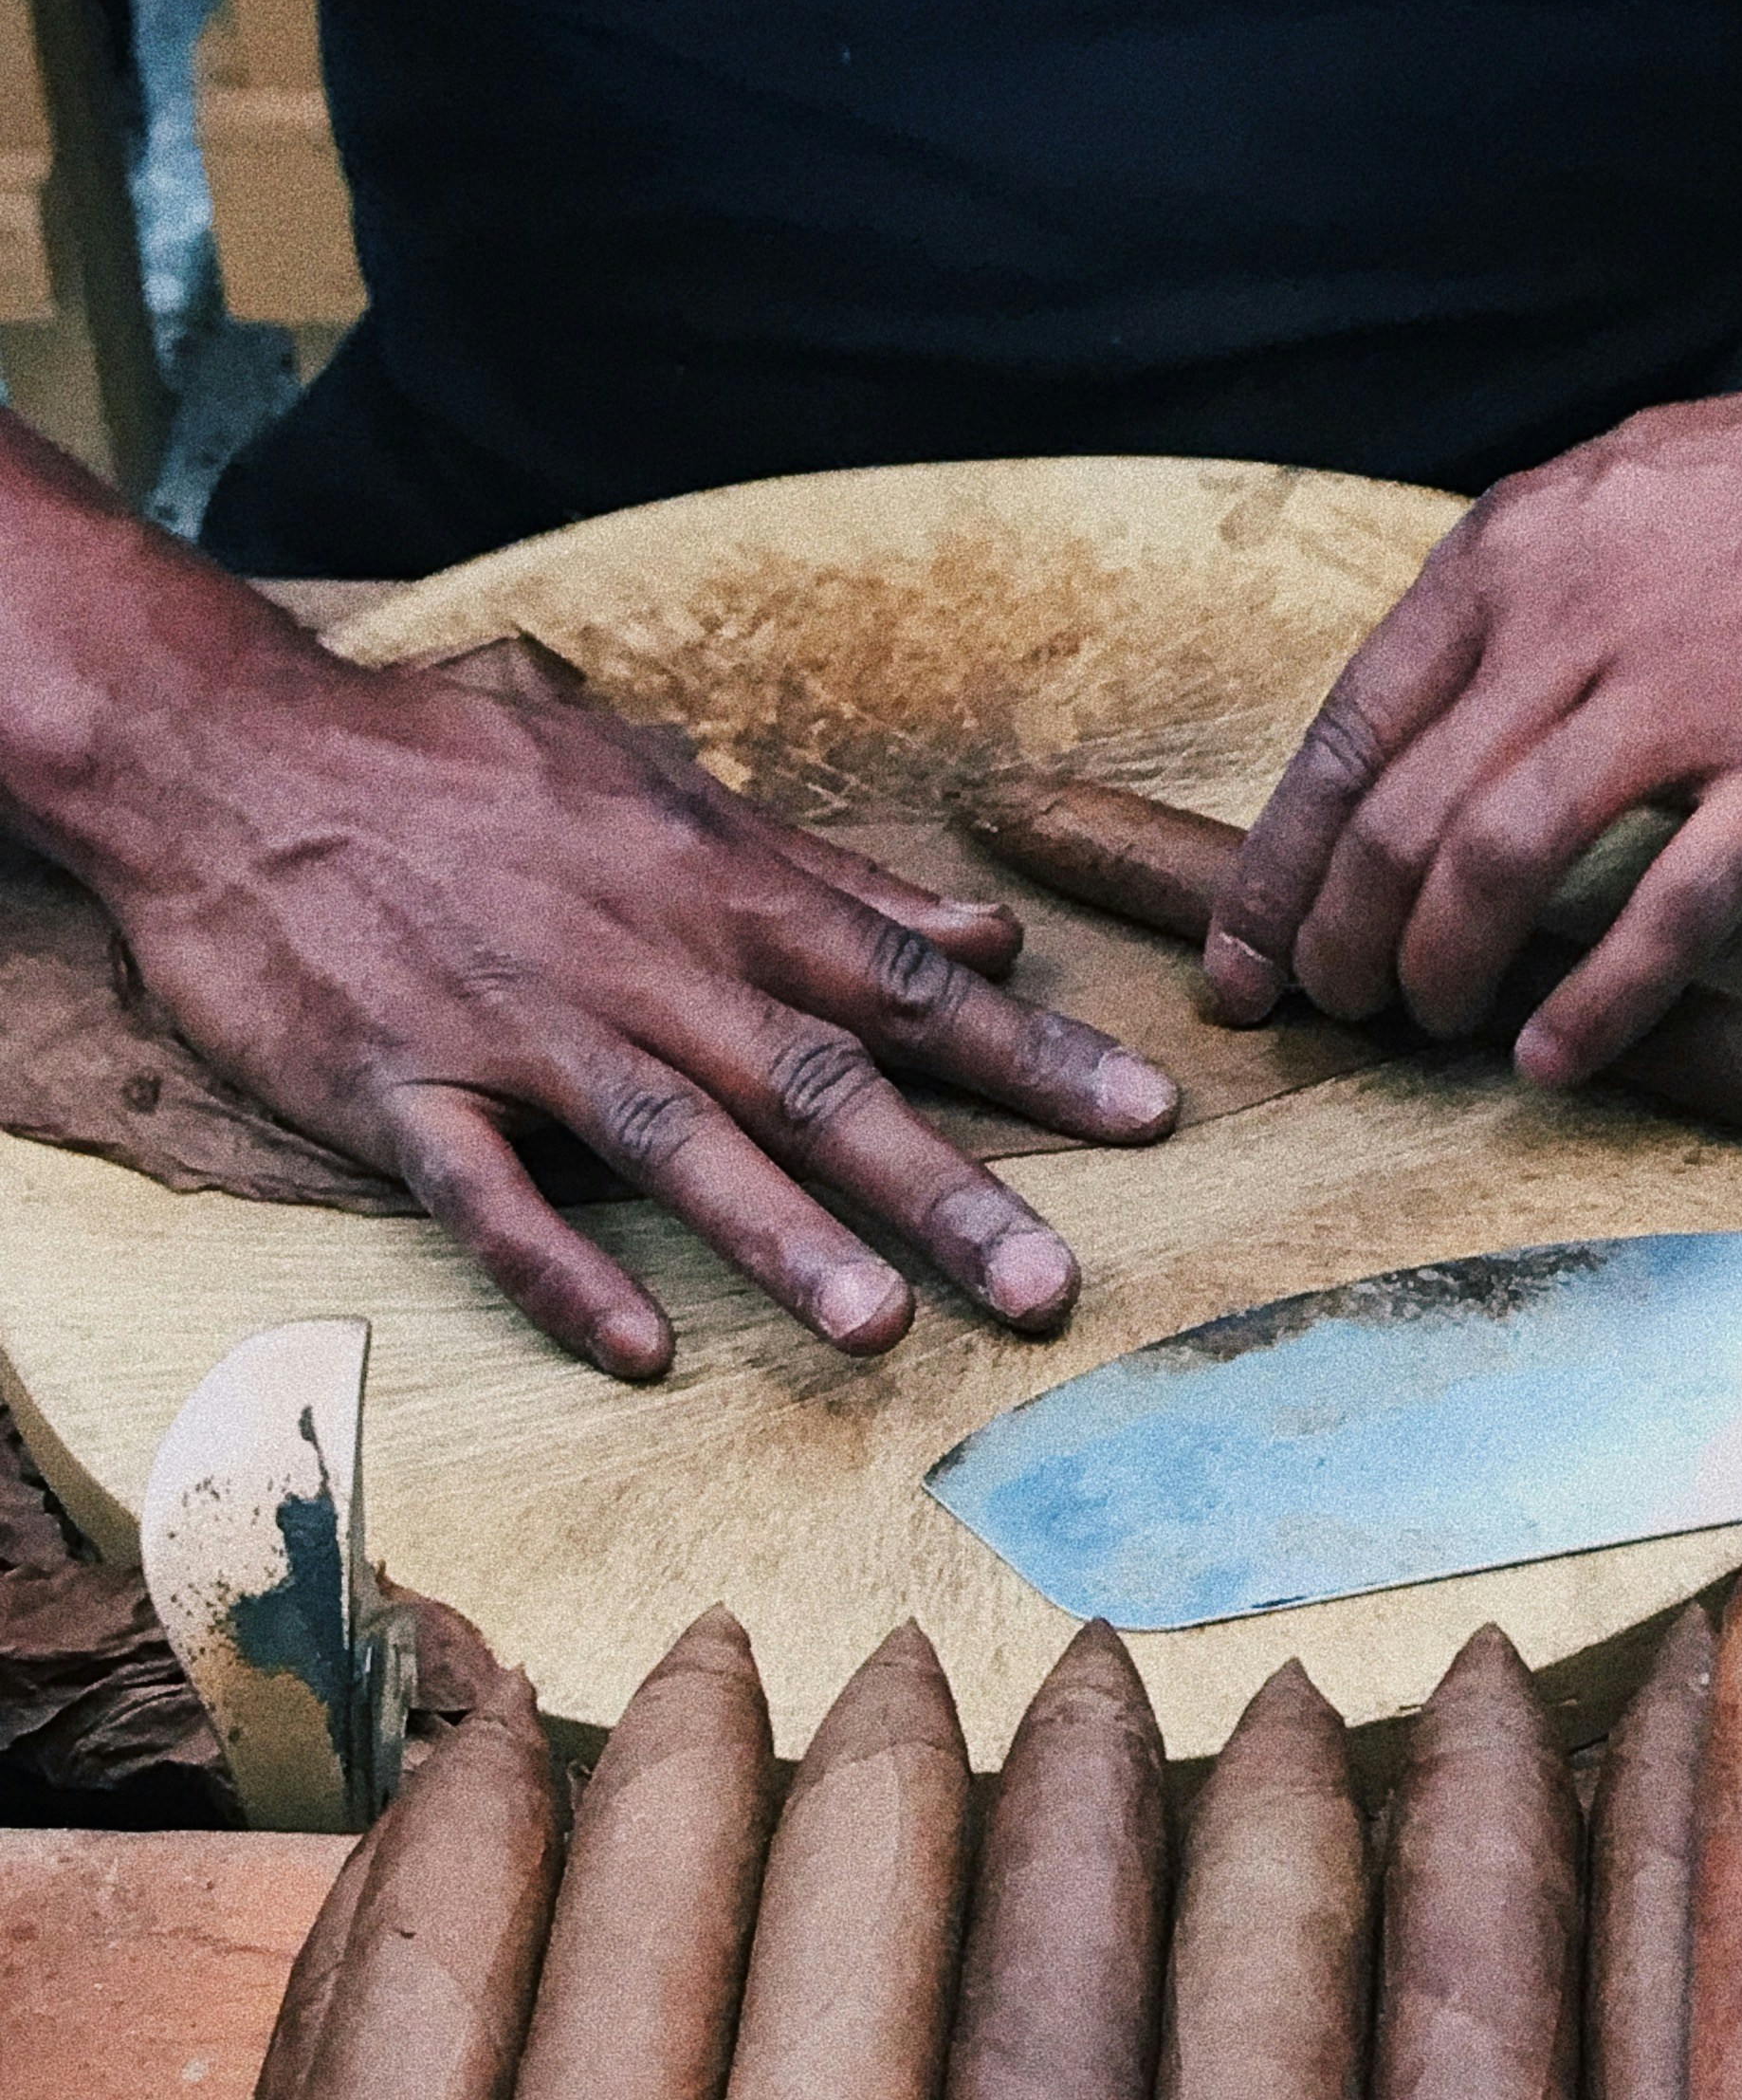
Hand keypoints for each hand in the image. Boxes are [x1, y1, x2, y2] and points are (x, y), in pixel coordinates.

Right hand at [0, 458, 1173, 1376]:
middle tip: (1053, 1285)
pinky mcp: (402, 1093)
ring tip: (879, 1329)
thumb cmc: (462, 769)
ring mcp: (518, 1034)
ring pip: (673, 1143)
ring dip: (778, 1236)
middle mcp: (640, 966)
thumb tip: (982, 932)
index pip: (906, 983)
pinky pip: (488, 1196)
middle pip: (819, 1082)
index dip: (1033, 1051)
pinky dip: (560, 1268)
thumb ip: (825, 876)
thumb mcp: (656, 783)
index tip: (1149, 1117)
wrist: (234, 751)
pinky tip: (635, 1348)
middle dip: (946, 1185)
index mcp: (713, 890)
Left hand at [1202, 366, 1741, 1077]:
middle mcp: (1570, 622)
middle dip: (1341, 940)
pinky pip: (1670, 907)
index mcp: (1504, 560)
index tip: (1243, 956)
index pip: (1346, 736)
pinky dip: (1596, 1000)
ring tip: (1427, 1024)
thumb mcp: (1592, 502)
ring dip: (1440, 967)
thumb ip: (1498, 608)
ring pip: (1500, 860)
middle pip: (1401, 817)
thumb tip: (1412, 730)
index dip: (1278, 868)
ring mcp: (1685, 694)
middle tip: (1337, 1009)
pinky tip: (1552, 1058)